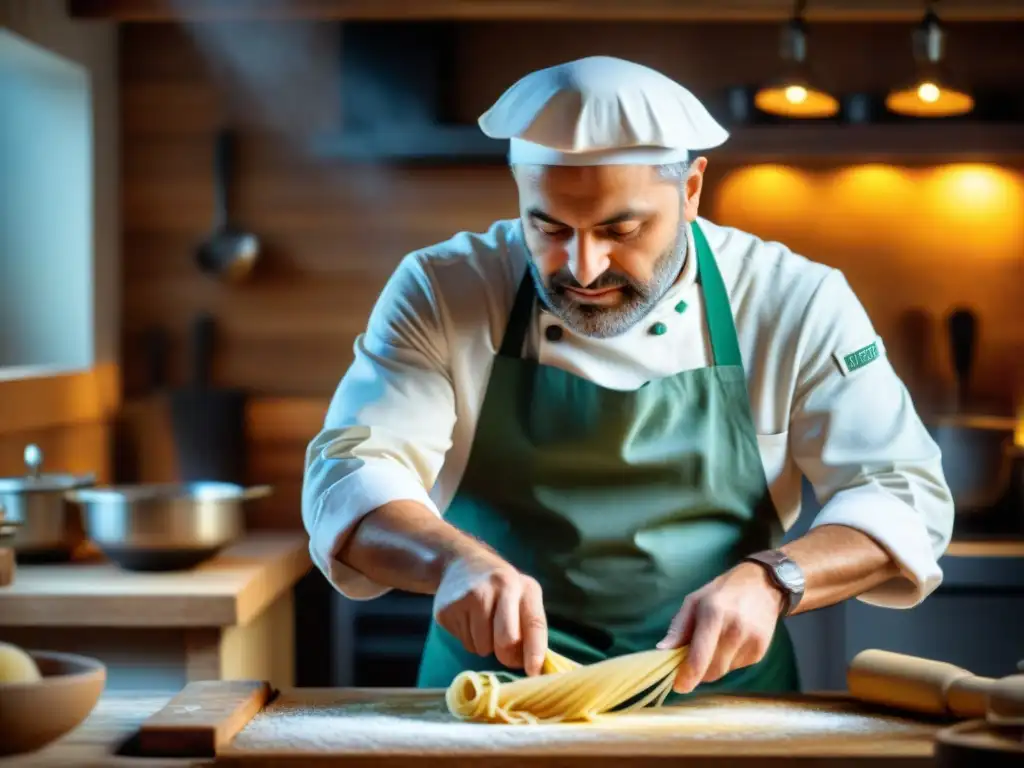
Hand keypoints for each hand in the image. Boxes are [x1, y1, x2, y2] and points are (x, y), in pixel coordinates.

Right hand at [434, 547, 547, 675]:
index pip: (534, 623)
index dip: (535, 651)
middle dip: (507, 654)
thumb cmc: (500, 586)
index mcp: (522, 586)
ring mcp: (469, 596)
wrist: (461, 563)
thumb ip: (530, 626)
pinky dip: (469, 639)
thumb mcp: (522, 595)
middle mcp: (497, 587)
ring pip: (483, 647)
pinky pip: (464, 643)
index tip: (533, 671)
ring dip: (485, 645)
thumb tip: (533, 667)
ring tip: (483, 622)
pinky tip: (468, 619)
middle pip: (506, 640)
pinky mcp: (447, 609)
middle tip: (504, 650)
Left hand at [656, 562, 784, 692]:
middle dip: (697, 672)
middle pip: (712, 671)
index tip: (678, 686)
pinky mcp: (760, 651)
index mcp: (713, 615)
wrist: (762, 585)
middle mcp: (735, 630)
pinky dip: (728, 661)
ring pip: (723, 671)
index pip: (700, 657)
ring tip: (714, 643)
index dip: (688, 677)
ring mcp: (751, 641)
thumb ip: (678, 628)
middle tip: (690, 661)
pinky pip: (736, 666)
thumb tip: (662, 651)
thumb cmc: (721, 592)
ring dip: (712, 665)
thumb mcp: (694, 601)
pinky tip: (731, 642)